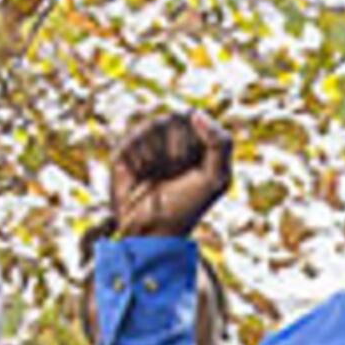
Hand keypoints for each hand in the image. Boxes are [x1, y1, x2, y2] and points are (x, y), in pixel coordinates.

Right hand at [109, 111, 233, 239]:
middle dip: (176, 150)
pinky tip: (141, 176)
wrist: (152, 231)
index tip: (192, 164)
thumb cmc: (188, 207)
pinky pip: (131, 140)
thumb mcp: (217, 178)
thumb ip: (221, 143)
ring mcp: (145, 143)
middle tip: (175, 173)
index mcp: (193, 140)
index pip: (192, 116)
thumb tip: (196, 113)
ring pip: (152, 126)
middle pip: (172, 119)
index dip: (193, 139)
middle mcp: (168, 137)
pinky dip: (139, 159)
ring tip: (157, 176)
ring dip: (158, 155)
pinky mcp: (123, 152)